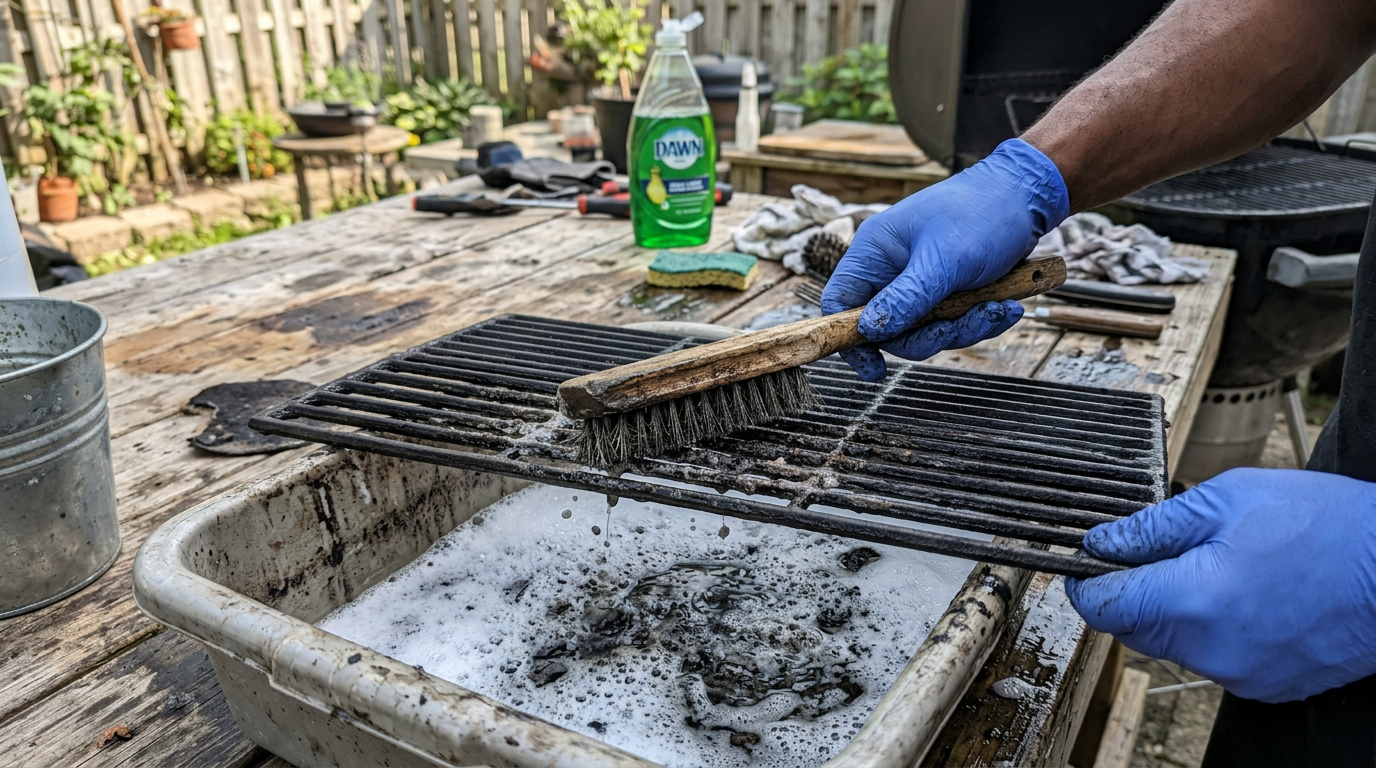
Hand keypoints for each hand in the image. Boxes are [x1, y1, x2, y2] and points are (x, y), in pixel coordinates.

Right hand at [820, 138, 1068, 380]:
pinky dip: (979, 321)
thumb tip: (869, 331)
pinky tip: (1006, 306)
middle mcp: (891, 269)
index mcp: (875, 252)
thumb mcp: (945, 259)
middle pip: (888, 328)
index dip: (849, 337)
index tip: (874, 367)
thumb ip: (907, 298)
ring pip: (924, 331)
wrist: (1028, 196)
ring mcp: (919, 282)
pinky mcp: (946, 291)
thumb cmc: (983, 213)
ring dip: (963, 328)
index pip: (840, 302)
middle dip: (928, 336)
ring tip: (999, 309)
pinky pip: (952, 323)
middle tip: (960, 327)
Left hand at [1066, 468, 1375, 702]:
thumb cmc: (1326, 526)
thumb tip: (1102, 541)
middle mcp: (1210, 649)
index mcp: (1192, 601)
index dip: (1085, 580)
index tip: (1085, 560)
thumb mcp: (1227, 499)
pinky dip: (1211, 627)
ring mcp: (1239, 674)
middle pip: (1131, 627)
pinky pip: (1212, 656)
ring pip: (1171, 642)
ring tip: (1216, 564)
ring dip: (1172, 607)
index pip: (1102, 606)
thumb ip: (1153, 527)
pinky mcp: (1265, 685)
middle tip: (1156, 549)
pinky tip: (1245, 592)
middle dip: (1129, 589)